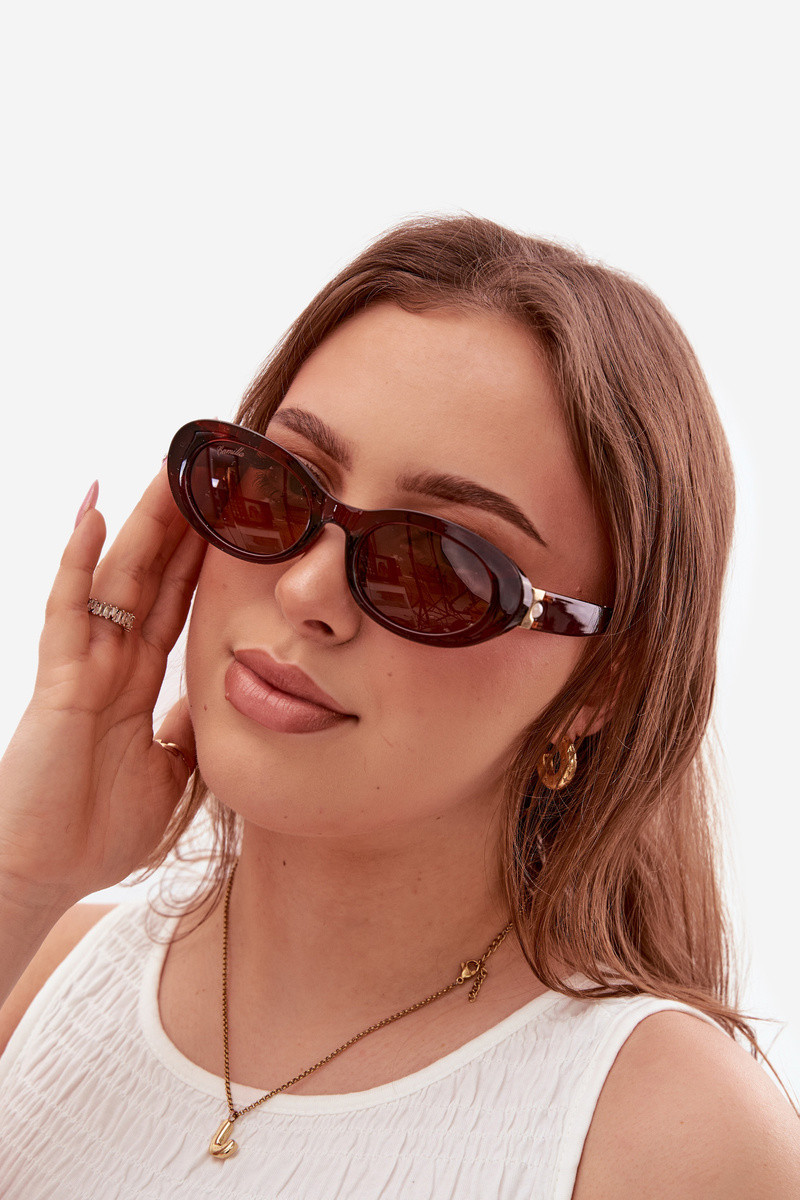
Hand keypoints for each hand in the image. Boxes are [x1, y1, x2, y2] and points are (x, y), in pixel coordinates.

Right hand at [0, 465, 206, 914]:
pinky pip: (67, 609)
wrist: (43, 874)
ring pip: (115, 577)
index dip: (204, 560)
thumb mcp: (173, 775)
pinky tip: (93, 516)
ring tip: (165, 470)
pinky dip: (78, 561)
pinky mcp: (58, 680)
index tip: (235, 518)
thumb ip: (192, 729)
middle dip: (180, 524)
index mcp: (140, 681)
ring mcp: (83, 665)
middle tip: (208, 470)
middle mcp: (113, 661)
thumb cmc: (98, 831)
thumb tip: (222, 694)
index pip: (178, 603)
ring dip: (139, 524)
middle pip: (152, 576)